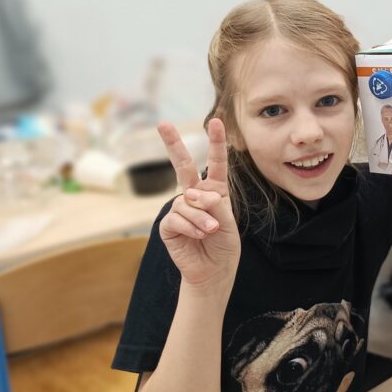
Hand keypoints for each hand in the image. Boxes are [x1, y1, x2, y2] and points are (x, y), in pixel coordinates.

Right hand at [157, 119, 240, 291]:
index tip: (216, 120)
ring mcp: (179, 209)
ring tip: (211, 231)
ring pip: (187, 202)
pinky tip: (197, 235)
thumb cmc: (223, 245)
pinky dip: (190, 227)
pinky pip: (176, 218)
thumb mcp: (228, 222)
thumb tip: (193, 194)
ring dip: (202, 218)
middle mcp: (194, 195)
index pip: (215, 162)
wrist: (213, 271)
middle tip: (163, 123)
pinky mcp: (168, 225)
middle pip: (182, 165)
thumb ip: (214, 205)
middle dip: (173, 143)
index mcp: (214, 190)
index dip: (216, 141)